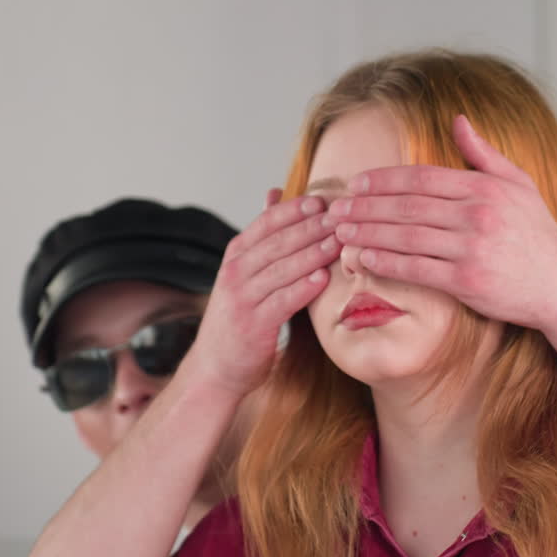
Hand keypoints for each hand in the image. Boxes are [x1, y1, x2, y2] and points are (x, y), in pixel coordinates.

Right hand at [184, 191, 336, 397]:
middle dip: (311, 228)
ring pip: (282, 269)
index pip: (267, 222)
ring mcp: (243, 298)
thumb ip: (263, 233)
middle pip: (278, 242)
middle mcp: (236, 272)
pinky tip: (323, 278)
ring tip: (338, 243)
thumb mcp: (245, 269)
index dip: (295, 210)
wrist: (216, 365)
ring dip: (312, 254)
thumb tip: (275, 192)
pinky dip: (302, 288)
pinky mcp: (254, 325)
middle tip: (340, 217)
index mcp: (236, 255)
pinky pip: (282, 302)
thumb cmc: (239, 314)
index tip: (322, 201)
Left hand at [326, 114, 556, 331]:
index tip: (356, 183)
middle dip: (365, 206)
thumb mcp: (519, 184)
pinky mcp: (468, 281)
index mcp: (484, 187)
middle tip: (334, 208)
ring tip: (340, 232)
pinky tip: (363, 258)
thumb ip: (483, 153)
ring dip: (367, 233)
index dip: (383, 180)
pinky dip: (386, 262)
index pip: (421, 177)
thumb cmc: (537, 234)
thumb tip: (458, 119)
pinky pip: (416, 269)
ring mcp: (472, 248)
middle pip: (407, 205)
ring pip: (406, 236)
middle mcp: (477, 214)